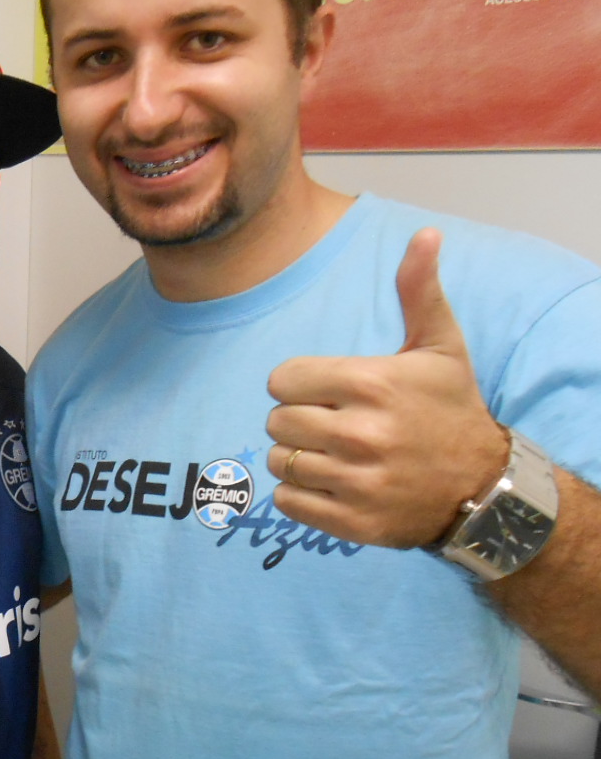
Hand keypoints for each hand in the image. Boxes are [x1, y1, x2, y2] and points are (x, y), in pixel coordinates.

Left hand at [265, 228, 506, 547]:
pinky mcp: (352, 523)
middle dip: (296, 420)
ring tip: (333, 454)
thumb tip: (425, 235)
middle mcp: (361, 434)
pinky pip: (286, 501)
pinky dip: (300, 494)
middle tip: (330, 424)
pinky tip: (332, 483)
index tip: (326, 391)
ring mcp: (357, 482)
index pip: (281, 380)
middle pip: (276, 421)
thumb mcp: (441, 347)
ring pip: (279, 461)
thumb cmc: (451, 409)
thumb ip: (419, 291)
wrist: (483, 487)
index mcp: (371, 384)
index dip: (298, 384)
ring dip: (297, 457)